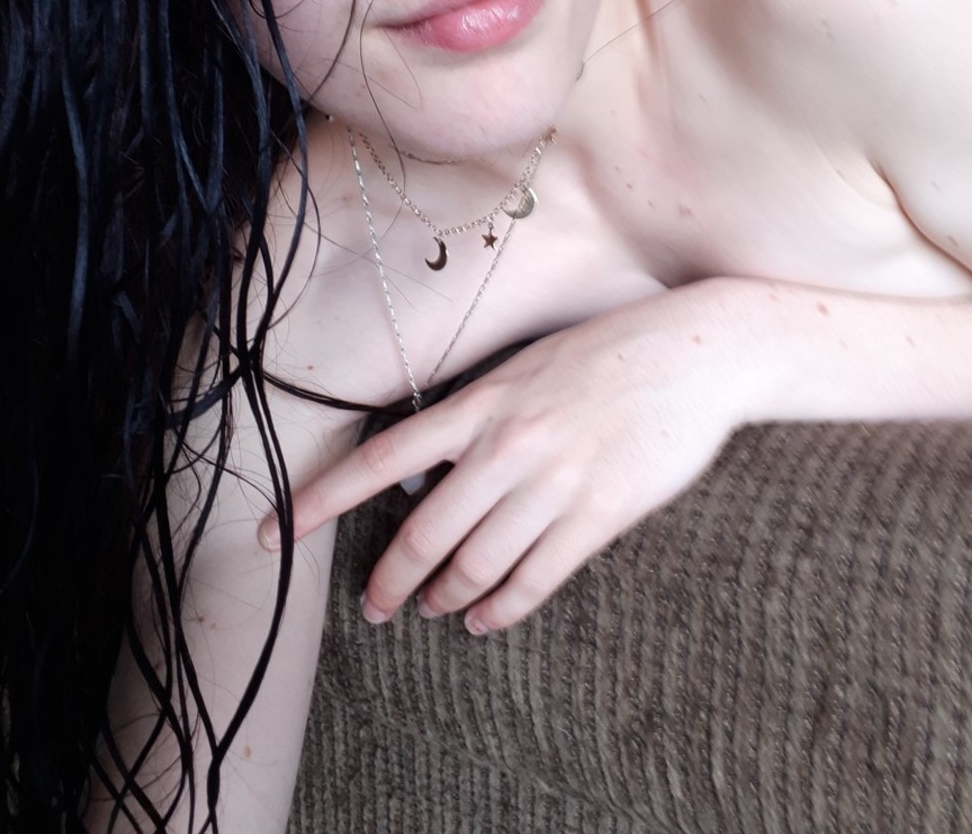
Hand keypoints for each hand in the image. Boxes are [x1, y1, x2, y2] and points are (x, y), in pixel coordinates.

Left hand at [271, 286, 740, 633]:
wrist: (697, 351)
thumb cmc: (609, 352)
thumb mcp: (528, 368)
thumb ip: (479, 416)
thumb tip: (429, 472)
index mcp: (482, 401)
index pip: (379, 460)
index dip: (318, 502)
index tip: (273, 534)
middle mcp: (507, 444)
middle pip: (422, 533)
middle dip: (388, 580)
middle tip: (375, 606)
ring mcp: (554, 482)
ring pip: (473, 565)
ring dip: (442, 598)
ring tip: (431, 610)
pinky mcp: (599, 515)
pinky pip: (533, 580)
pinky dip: (498, 610)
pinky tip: (483, 620)